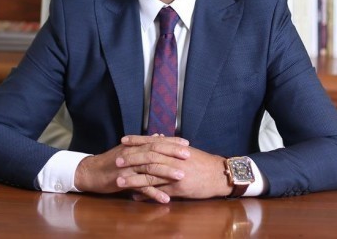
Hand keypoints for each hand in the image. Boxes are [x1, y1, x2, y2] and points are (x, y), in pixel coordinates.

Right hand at [74, 135, 190, 199]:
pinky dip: (154, 193)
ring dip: (167, 173)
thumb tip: (159, 135)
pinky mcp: (123, 181)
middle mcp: (132, 154)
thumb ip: (144, 143)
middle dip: (172, 154)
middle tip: (188, 156)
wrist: (91, 172)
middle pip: (155, 152)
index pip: (156, 141)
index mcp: (134, 146)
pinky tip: (165, 199)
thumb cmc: (111, 161)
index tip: (187, 144)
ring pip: (149, 168)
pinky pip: (141, 187)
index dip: (171, 142)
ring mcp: (128, 168)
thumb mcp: (127, 150)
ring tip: (182, 177)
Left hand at [118, 136, 232, 201]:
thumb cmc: (204, 162)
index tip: (124, 140)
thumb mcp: (187, 151)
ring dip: (134, 180)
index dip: (137, 141)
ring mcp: (176, 176)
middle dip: (131, 160)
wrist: (220, 175)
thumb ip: (171, 146)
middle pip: (148, 159)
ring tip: (119, 181)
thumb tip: (158, 139)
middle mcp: (174, 160)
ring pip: (151, 177)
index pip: (152, 142)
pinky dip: (146, 194)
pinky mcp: (179, 189)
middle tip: (116, 160)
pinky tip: (135, 196)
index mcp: (175, 149)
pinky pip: (159, 192)